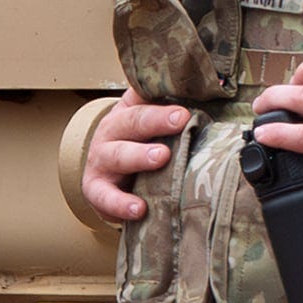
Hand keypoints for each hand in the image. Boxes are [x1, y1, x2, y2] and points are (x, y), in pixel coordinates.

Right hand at [79, 98, 191, 227]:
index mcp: (126, 113)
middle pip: (130, 122)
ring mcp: (101, 161)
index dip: (163, 104)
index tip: (185, 109)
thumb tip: (206, 93)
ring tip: (161, 157)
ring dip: (139, 156)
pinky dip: (120, 203)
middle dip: (155, 121)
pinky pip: (105, 197)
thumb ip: (170, 109)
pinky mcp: (96, 190)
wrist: (104, 176)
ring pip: (117, 156)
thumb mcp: (149, 124)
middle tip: (180, 120)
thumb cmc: (137, 147)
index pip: (142, 100)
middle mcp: (111, 133)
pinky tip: (138, 208)